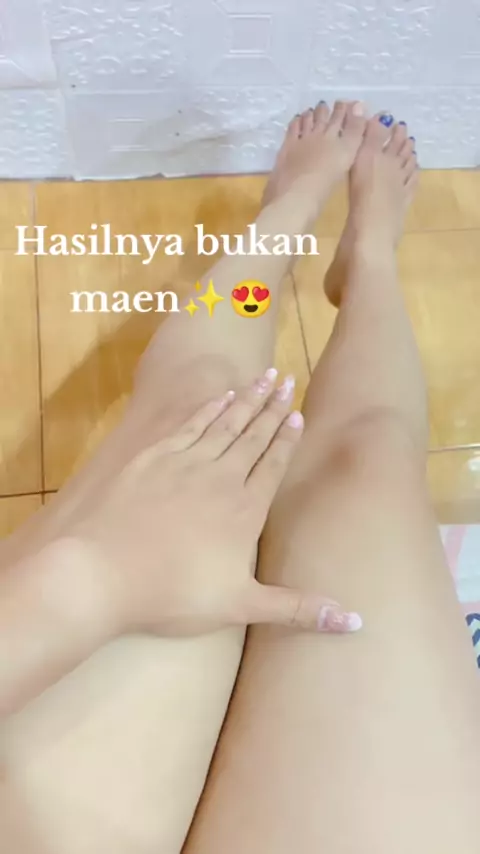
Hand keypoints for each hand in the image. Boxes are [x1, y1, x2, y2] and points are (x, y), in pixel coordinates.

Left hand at [63, 368, 361, 637]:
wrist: (103, 572)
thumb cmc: (173, 595)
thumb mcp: (242, 606)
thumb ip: (298, 608)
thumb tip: (356, 622)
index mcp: (245, 509)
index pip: (274, 464)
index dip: (287, 438)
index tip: (298, 413)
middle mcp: (221, 477)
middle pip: (254, 435)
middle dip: (273, 407)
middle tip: (287, 380)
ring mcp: (185, 463)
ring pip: (225, 423)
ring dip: (247, 399)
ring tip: (264, 377)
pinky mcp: (154, 458)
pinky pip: (190, 424)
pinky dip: (208, 408)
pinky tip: (220, 397)